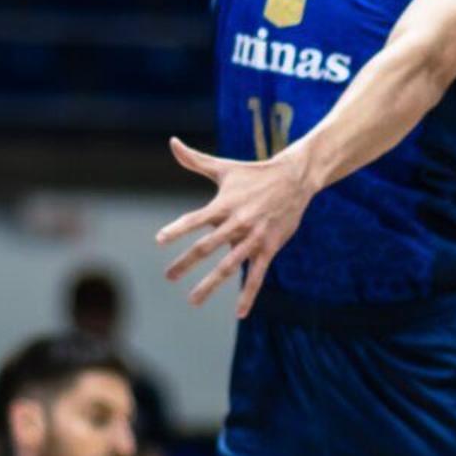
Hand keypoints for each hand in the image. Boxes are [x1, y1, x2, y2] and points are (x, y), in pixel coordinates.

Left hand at [159, 138, 317, 317]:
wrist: (295, 178)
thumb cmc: (254, 173)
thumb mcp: (224, 166)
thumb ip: (195, 160)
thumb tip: (172, 142)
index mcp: (224, 204)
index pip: (195, 218)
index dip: (177, 229)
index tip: (160, 240)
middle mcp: (237, 222)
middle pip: (207, 246)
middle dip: (186, 262)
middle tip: (169, 276)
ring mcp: (253, 238)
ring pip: (229, 266)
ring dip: (210, 284)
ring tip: (193, 300)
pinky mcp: (269, 248)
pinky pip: (257, 276)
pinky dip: (248, 295)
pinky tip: (240, 313)